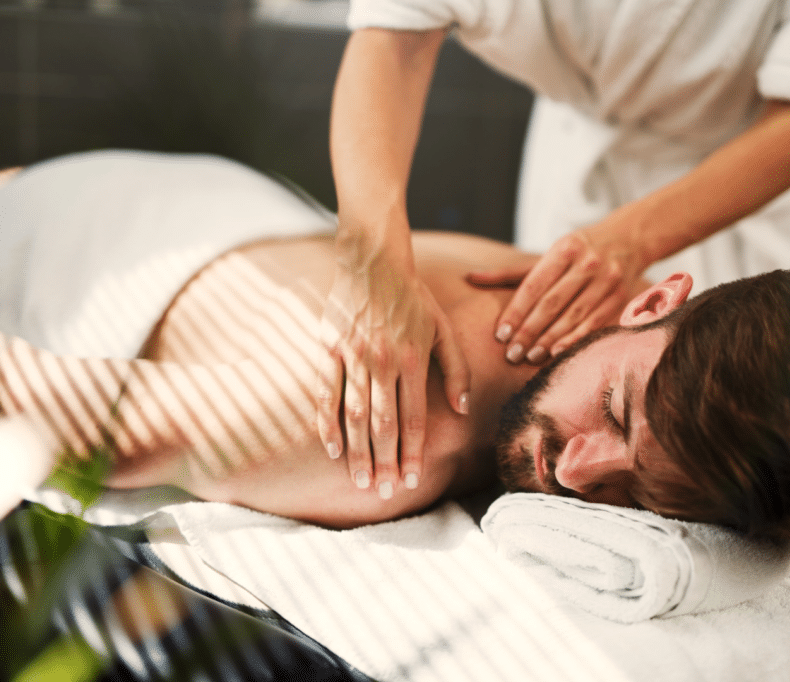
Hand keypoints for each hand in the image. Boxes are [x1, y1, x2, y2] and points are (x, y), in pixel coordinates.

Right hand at [315, 243, 469, 499]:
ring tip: (360, 481)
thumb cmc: (414, 298)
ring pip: (355, 414)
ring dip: (358, 452)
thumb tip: (463, 410)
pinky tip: (332, 449)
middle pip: (383, 424)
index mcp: (413, 359)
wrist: (373, 261)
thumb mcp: (444, 330)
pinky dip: (327, 423)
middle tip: (382, 493)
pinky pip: (326, 394)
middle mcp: (383, 362)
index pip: (413, 418)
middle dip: (384, 462)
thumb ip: (456, 370)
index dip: (411, 452)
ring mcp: (353, 356)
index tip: (410, 479)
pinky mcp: (329, 349)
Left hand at [468, 221, 646, 363]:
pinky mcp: (619, 297)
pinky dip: (574, 340)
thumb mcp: (547, 255)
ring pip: (572, 316)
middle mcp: (587, 263)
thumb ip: (510, 272)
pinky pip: (593, 324)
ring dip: (549, 340)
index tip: (500, 335)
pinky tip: (556, 354)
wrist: (629, 239)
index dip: (516, 312)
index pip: (534, 285)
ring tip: (530, 357)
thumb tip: (469, 278)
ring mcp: (606, 280)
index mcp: (564, 248)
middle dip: (529, 331)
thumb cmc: (578, 252)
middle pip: (552, 303)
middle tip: (511, 354)